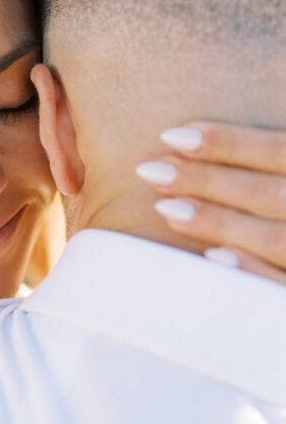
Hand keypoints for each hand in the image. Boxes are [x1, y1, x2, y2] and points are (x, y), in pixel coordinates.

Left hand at [136, 122, 285, 286]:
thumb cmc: (278, 215)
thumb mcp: (279, 188)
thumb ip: (258, 178)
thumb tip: (187, 141)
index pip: (281, 150)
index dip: (230, 142)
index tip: (172, 135)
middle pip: (269, 194)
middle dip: (208, 181)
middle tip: (151, 171)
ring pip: (275, 239)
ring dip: (219, 222)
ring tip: (167, 208)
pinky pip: (284, 288)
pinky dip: (253, 270)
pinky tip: (213, 257)